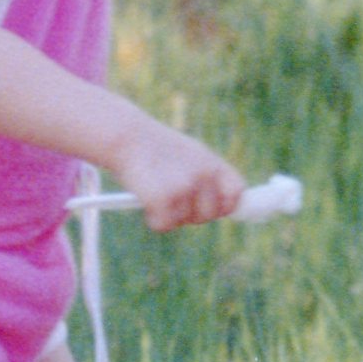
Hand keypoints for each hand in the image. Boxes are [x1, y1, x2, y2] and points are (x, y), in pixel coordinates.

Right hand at [110, 121, 245, 229]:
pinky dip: (153, 218)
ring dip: (169, 215)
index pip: (236, 193)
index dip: (225, 206)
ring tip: (155, 190)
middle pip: (210, 214)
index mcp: (213, 163)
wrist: (126, 136)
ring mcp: (186, 186)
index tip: (213, 210)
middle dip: (191, 214)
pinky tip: (145, 197)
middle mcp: (204, 174)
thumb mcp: (189, 155)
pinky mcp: (165, 198)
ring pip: (185, 221)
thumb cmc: (154, 147)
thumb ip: (207, 177)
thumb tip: (226, 206)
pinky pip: (164, 225)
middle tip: (173, 201)